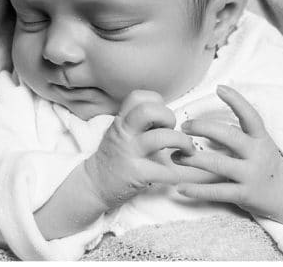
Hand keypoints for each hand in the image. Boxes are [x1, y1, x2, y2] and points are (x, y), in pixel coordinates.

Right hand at [83, 90, 194, 207]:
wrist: (95, 185)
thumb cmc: (114, 158)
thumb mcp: (120, 133)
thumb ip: (137, 122)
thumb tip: (164, 116)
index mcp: (121, 121)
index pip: (139, 97)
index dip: (157, 103)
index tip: (161, 118)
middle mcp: (124, 133)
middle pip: (149, 111)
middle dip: (169, 117)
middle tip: (173, 131)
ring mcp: (129, 153)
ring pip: (162, 137)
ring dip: (183, 142)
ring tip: (187, 151)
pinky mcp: (136, 174)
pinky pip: (164, 170)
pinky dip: (176, 173)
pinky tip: (176, 175)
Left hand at [173, 85, 282, 228]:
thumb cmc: (267, 167)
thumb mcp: (261, 147)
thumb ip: (241, 135)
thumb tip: (211, 125)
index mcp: (262, 139)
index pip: (251, 116)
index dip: (236, 101)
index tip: (220, 88)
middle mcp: (258, 155)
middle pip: (228, 136)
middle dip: (203, 128)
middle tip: (184, 127)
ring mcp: (251, 175)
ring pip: (217, 164)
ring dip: (192, 159)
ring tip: (175, 156)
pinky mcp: (244, 195)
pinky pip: (216, 192)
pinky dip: (196, 190)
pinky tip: (180, 187)